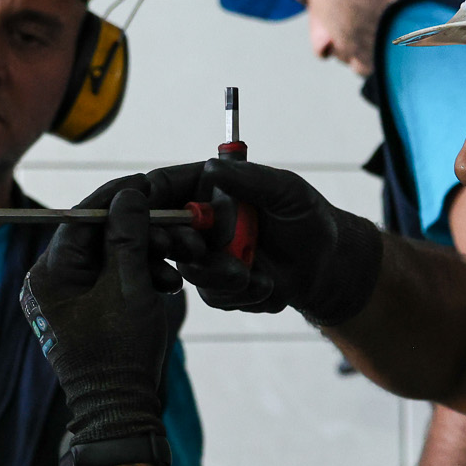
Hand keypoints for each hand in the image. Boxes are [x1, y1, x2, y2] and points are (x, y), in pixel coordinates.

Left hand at [19, 186, 178, 452]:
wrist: (121, 409)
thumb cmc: (120, 355)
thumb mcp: (129, 288)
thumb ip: (129, 236)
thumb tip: (130, 193)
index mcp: (49, 274)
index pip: (83, 218)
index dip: (118, 197)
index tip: (149, 184)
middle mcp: (52, 281)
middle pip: (100, 235)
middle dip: (143, 231)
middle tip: (179, 230)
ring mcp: (69, 296)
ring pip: (112, 255)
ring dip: (149, 254)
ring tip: (178, 265)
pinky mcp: (88, 308)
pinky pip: (115, 276)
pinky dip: (143, 274)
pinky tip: (168, 282)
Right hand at [136, 159, 383, 325]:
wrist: (328, 265)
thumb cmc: (308, 218)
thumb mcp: (287, 191)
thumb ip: (252, 180)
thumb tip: (215, 169)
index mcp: (207, 187)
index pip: (162, 186)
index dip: (143, 197)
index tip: (137, 207)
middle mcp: (199, 222)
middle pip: (160, 232)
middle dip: (178, 244)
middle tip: (199, 248)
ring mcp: (206, 256)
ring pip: (189, 270)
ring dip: (221, 275)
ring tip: (254, 273)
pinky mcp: (219, 287)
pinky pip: (214, 295)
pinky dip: (243, 293)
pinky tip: (268, 285)